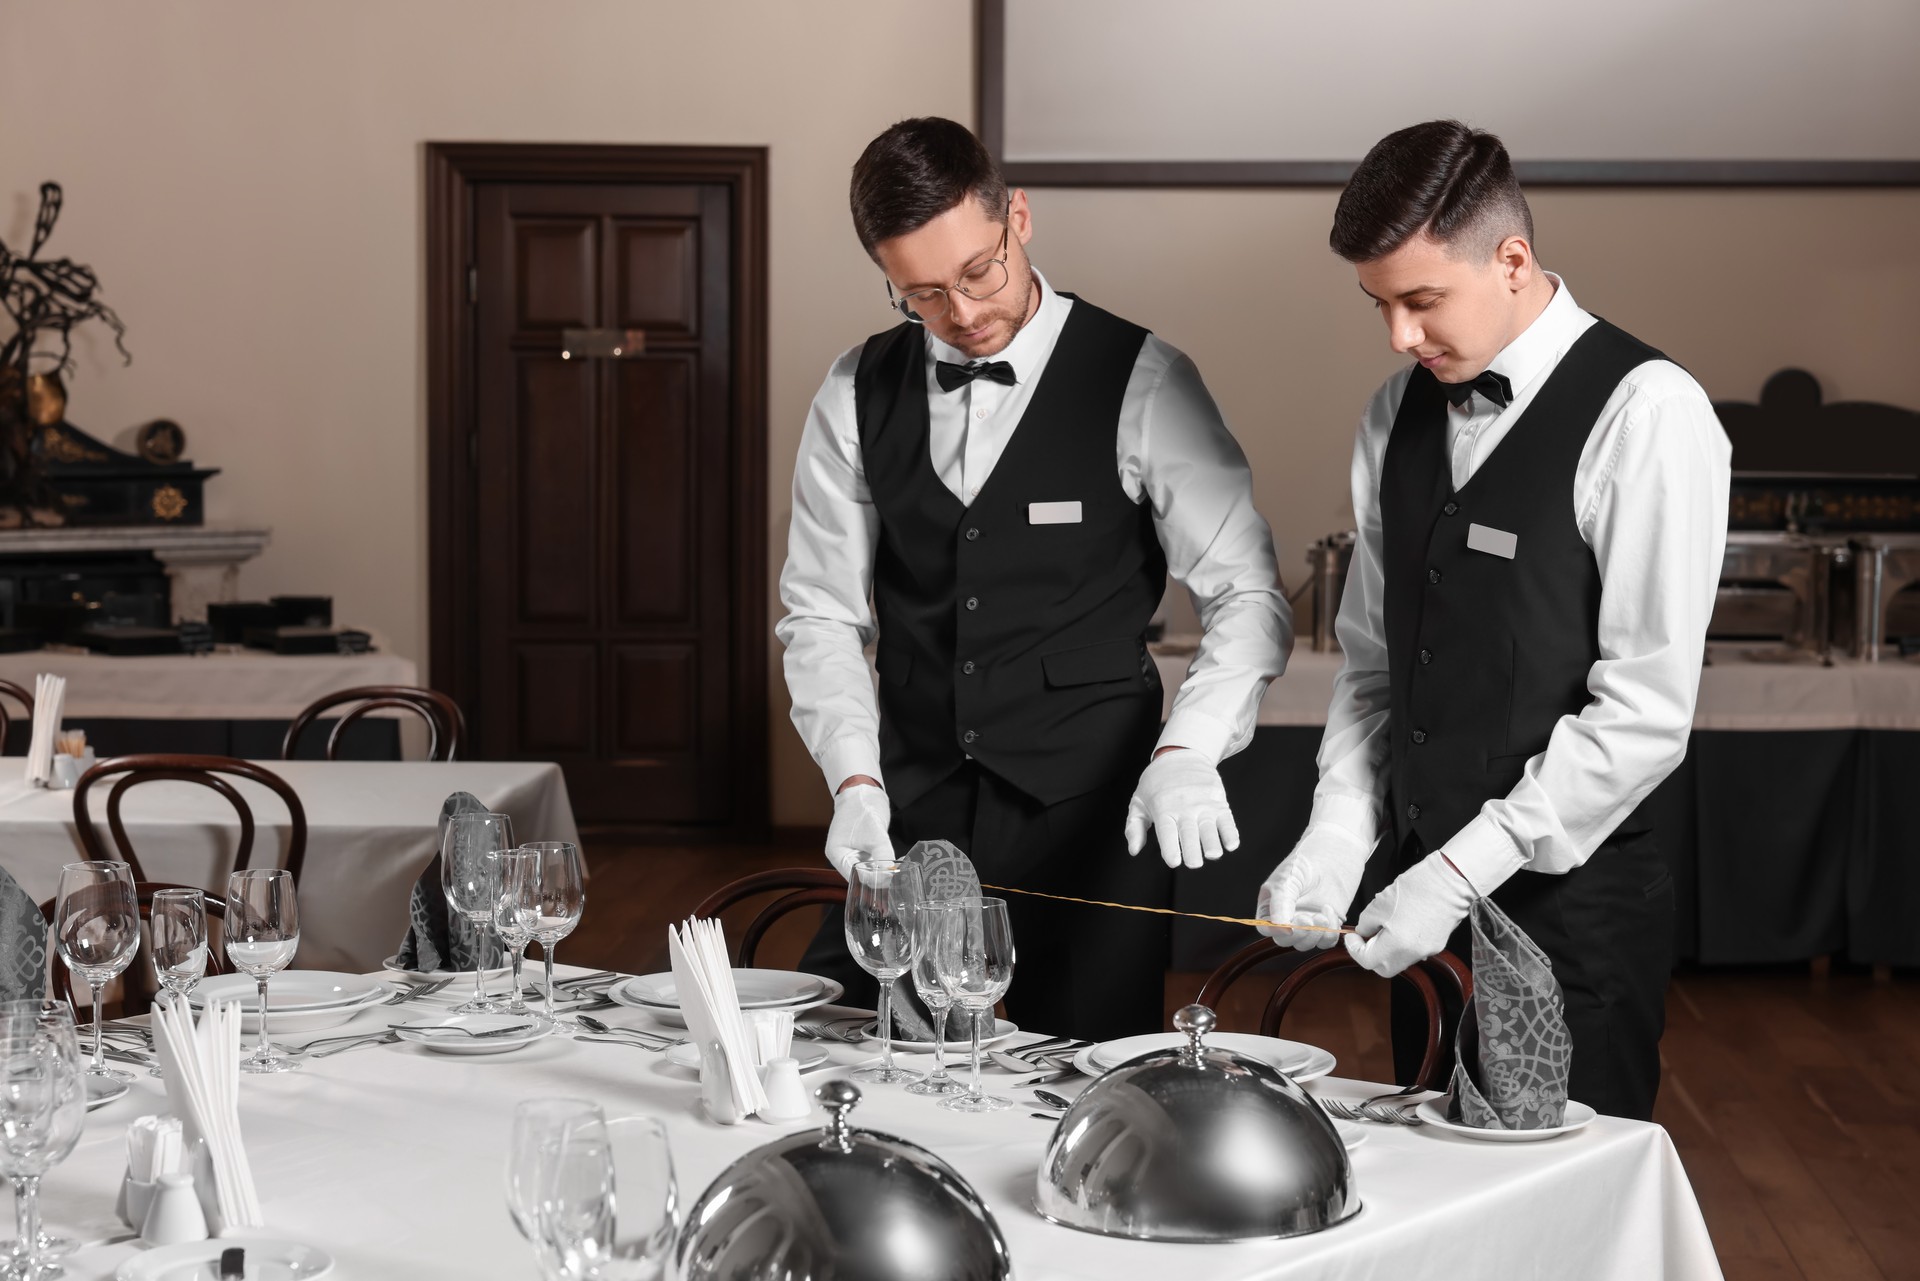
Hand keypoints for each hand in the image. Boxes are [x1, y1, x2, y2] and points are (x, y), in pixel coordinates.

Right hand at [825, 780, 891, 878]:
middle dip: (879, 877)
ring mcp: (853, 854)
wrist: (863, 791)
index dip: (872, 879)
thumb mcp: (874, 833)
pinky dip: (884, 863)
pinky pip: (874, 863)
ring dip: (883, 870)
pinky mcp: (863, 850)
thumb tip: (890, 873)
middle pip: (861, 876)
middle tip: (897, 874)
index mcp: (837, 855)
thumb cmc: (861, 808)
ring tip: (899, 868)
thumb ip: (882, 854)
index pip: (854, 876)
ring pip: (869, 871)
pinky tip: (896, 861)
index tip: (890, 876)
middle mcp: (843, 858)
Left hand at [1124, 748, 1238, 869]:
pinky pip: (1227, 819)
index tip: (1174, 861)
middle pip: (1189, 831)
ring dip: (1212, 842)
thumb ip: (1134, 828)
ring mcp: (1203, 803)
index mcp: (1162, 808)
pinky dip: (1230, 832)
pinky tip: (1231, 844)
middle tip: (1194, 863)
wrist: (1181, 755)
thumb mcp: (1138, 801)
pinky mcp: (1218, 800)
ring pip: (1209, 827)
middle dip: (1192, 849)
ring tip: (1213, 855)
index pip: (1167, 830)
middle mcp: (1184, 806)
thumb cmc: (1156, 784)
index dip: (1171, 847)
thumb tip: (1134, 850)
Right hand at [1255, 825, 1370, 948]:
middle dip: (1298, 934)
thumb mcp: (1287, 878)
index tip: (1289, 928)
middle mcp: (1287, 917)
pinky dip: (1329, 933)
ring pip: (1306, 943)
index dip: (1276, 931)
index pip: (1266, 927)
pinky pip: (1325, 940)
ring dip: (1314, 935)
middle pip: (1285, 940)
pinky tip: (1330, 913)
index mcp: (1270, 906)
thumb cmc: (1305, 859)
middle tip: (1308, 919)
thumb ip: (1281, 902)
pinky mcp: (1326, 924)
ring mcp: (1307, 922)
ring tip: (1322, 914)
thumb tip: (1280, 926)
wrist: (1334, 852)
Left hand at [1342, 852, 1474, 976]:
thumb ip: (1366, 923)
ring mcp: (1428, 951)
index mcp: (1397, 945)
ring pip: (1399, 961)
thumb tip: (1364, 932)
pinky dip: (1402, 945)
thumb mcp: (1379, 904)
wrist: (1450, 881)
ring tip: (1384, 928)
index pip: (1367, 962)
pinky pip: (1413, 952)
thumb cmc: (1416, 888)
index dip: (1355, 949)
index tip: (1352, 937)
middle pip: (1384, 968)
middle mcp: (1414, 954)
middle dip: (1370, 955)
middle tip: (1366, 937)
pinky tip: (1401, 926)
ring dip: (1386, 951)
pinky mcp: (1437, 944)